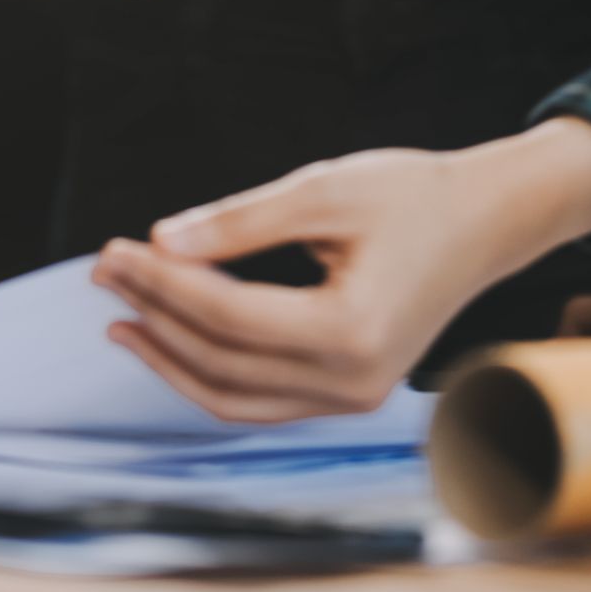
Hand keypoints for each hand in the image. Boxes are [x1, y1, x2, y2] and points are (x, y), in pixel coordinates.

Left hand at [89, 120, 590, 422]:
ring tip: (118, 315)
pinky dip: (206, 372)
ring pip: (232, 395)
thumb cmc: (412, 195)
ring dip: (169, 357)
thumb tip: (159, 242)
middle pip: (221, 360)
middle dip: (153, 315)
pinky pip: (258, 400)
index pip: (226, 315)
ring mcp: (353, 397)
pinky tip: (167, 338)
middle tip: (104, 270)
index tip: (113, 249)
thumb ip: (238, 221)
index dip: (160, 284)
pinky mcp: (347, 394)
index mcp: (352, 329)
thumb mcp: (323, 191)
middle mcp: (354, 380)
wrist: (487, 222)